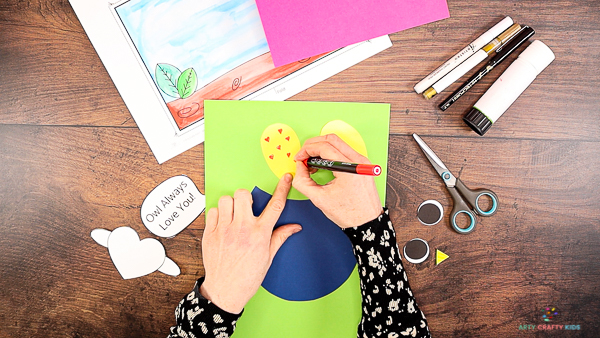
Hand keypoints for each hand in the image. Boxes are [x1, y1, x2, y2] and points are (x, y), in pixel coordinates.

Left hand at [200, 174, 300, 313]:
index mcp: (259, 234)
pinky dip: (218, 214)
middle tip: (247, 208)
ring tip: (233, 215)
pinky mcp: (210, 233)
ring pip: (226, 199)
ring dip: (231, 204)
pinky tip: (223, 223)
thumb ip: (279, 237)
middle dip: (246, 198)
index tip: (286, 179)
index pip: (275, 205)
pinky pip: (212, 211)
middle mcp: (242, 229)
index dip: (282, 188)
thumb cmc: (247, 277)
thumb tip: (294, 227)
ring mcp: (224, 230)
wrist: (225, 291)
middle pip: (244, 194)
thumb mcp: (268, 257)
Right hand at [292, 134, 382, 228]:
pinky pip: (344, 151)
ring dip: (321, 148)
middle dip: (313, 145)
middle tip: (302, 156)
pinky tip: (322, 165)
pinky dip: (330, 154)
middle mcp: (359, 161)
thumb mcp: (319, 199)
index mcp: (349, 169)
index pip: (324, 147)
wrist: (367, 223)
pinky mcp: (362, 164)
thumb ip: (303, 181)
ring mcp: (362, 161)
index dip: (307, 150)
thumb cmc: (349, 214)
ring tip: (311, 163)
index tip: (298, 158)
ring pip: (338, 143)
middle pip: (331, 139)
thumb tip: (298, 167)